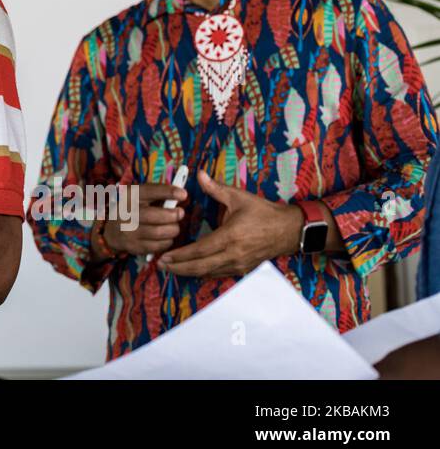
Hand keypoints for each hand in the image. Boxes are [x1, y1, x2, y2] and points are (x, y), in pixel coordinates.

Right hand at [100, 182, 186, 256]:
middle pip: (154, 216)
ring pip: (159, 232)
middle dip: (173, 215)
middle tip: (180, 213)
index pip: (149, 191)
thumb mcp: (139, 198)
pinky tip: (166, 237)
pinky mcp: (135, 247)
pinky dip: (167, 241)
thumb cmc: (133, 211)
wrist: (112, 232)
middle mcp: (126, 213)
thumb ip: (157, 195)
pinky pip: (158, 246)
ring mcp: (129, 232)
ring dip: (172, 229)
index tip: (183, 194)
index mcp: (128, 196)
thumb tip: (182, 195)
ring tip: (174, 226)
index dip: (167, 192)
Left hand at [158, 171, 302, 277]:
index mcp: (231, 236)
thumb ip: (216, 188)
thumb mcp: (239, 197)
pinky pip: (219, 274)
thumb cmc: (264, 212)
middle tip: (160, 265)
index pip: (200, 250)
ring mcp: (239, 265)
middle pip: (200, 267)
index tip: (163, 256)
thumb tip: (199, 174)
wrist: (289, 230)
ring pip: (209, 273)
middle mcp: (234, 254)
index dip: (180, 255)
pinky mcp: (243, 269)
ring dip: (188, 272)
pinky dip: (203, 273)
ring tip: (170, 268)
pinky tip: (191, 270)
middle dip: (178, 268)